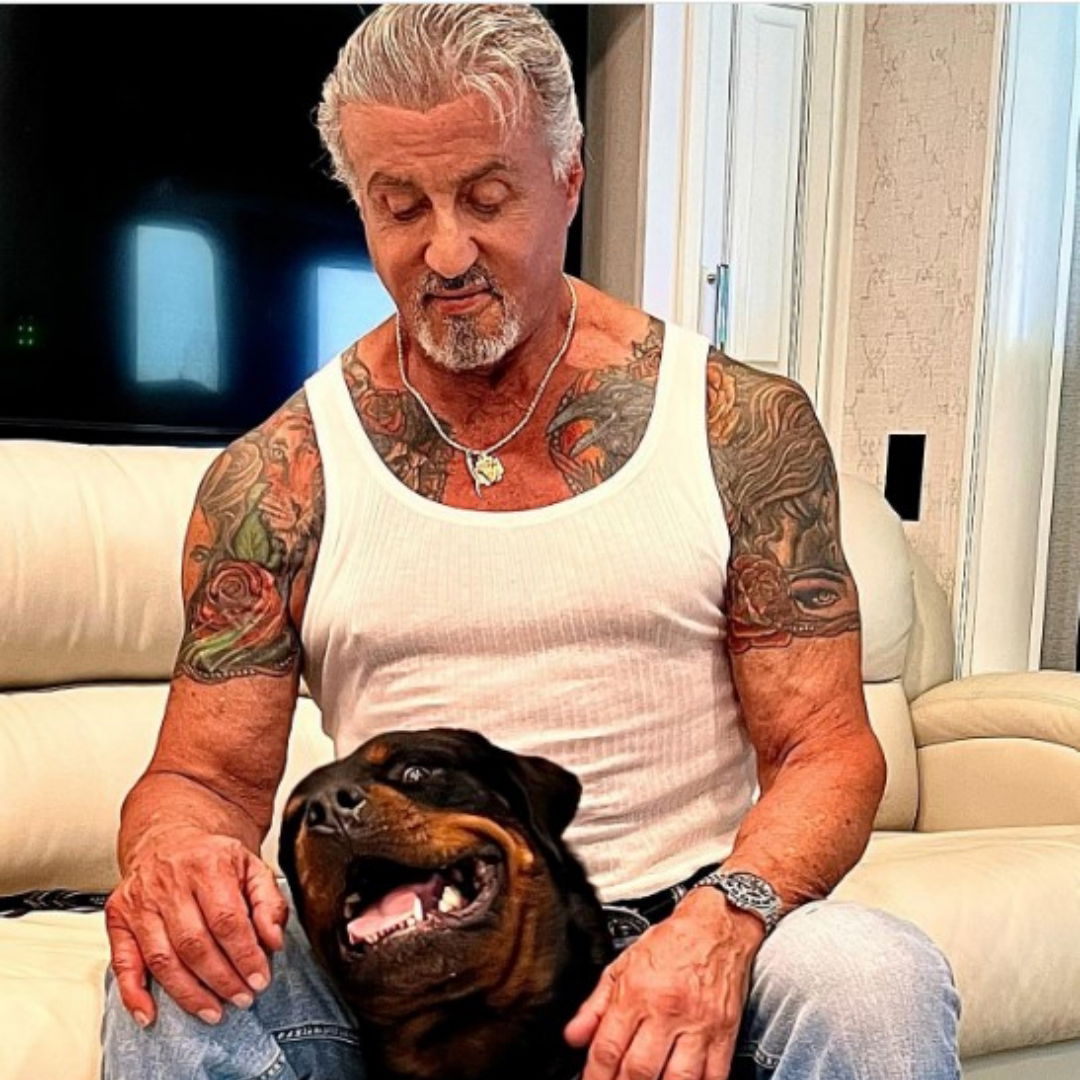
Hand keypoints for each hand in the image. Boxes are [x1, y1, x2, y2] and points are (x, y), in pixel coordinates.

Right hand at [104, 828, 289, 1027]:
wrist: (170, 834)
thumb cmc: (212, 857)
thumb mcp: (252, 866)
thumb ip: (269, 902)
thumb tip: (273, 941)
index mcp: (207, 865)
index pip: (226, 920)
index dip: (244, 955)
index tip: (260, 979)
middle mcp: (169, 883)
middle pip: (194, 943)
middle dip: (221, 979)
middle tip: (242, 998)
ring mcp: (140, 901)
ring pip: (162, 958)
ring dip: (189, 993)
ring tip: (213, 1010)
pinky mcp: (118, 917)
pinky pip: (122, 962)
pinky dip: (133, 994)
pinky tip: (150, 1014)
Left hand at [565, 888, 764, 1079]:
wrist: (716, 927)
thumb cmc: (671, 943)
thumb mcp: (623, 965)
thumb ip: (595, 1004)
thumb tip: (573, 1036)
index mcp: (638, 992)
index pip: (608, 1048)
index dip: (595, 1076)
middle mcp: (667, 1010)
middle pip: (639, 1070)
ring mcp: (698, 1025)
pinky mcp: (725, 1034)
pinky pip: (713, 1076)